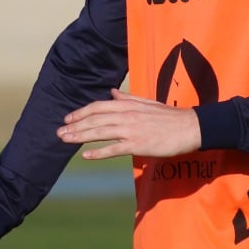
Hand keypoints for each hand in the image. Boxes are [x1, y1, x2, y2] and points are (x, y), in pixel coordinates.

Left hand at [60, 88, 201, 160]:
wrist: (190, 127)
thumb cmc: (169, 116)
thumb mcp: (146, 103)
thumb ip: (127, 98)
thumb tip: (112, 92)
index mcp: (128, 105)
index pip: (98, 106)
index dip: (81, 112)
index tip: (68, 118)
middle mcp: (126, 115)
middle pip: (94, 119)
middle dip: (74, 126)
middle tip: (58, 132)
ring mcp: (131, 130)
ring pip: (100, 133)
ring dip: (80, 136)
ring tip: (65, 140)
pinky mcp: (138, 145)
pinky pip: (113, 149)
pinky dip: (98, 152)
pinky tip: (85, 155)